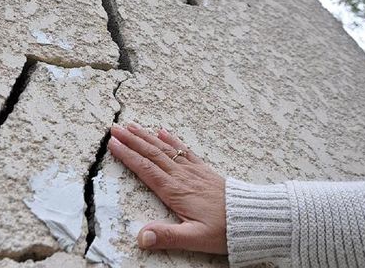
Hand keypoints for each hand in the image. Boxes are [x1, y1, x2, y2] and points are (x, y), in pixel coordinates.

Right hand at [107, 123, 226, 253]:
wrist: (252, 218)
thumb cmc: (225, 229)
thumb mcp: (194, 238)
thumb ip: (167, 236)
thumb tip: (142, 237)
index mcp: (175, 191)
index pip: (145, 169)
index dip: (127, 156)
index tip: (112, 145)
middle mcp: (181, 176)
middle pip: (151, 154)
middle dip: (131, 140)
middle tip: (114, 129)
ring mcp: (192, 170)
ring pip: (164, 149)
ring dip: (145, 136)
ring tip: (131, 126)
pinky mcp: (202, 170)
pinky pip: (183, 150)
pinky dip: (171, 139)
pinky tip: (162, 131)